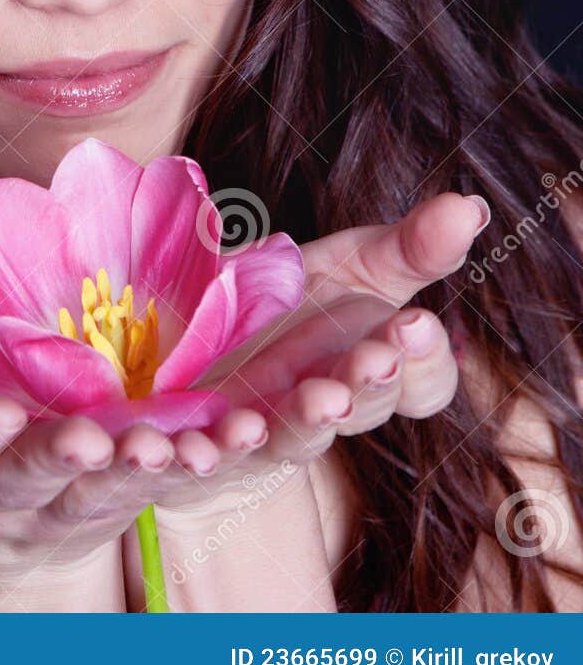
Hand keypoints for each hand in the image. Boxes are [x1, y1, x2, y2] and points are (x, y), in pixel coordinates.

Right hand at [0, 291, 205, 585]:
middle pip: (23, 484)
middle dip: (52, 463)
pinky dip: (188, 471)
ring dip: (132, 474)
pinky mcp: (112, 506)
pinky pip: (152, 494)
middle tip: (86, 440)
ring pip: (97, 498)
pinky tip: (222, 443)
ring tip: (167, 448)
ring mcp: (55, 508)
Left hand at [146, 190, 483, 517]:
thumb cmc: (289, 308)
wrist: (199, 348)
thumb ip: (406, 249)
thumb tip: (467, 208)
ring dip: (304, 422)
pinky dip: (204, 452)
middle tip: (373, 360)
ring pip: (293, 436)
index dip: (424, 363)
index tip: (415, 324)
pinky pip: (202, 455)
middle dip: (369, 386)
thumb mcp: (346, 268)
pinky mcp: (202, 444)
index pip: (421, 382)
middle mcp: (325, 406)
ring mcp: (264, 430)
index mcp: (368, 366)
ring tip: (316, 401)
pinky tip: (198, 447)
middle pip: (360, 408)